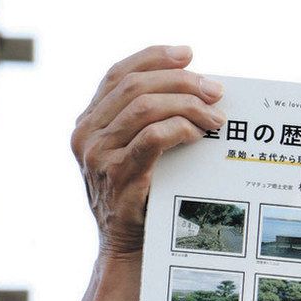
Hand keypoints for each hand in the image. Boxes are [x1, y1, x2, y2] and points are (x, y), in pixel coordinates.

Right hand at [70, 45, 224, 255]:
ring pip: (145, 108)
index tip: (188, 54)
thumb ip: (144, 117)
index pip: (117, 74)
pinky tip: (198, 134)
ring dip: (188, 105)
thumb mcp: (130, 149)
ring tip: (215, 117)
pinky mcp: (117, 176)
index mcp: (87, 121)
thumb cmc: (139, 193)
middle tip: (215, 90)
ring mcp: (98, 155)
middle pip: (135, 86)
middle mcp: (85, 134)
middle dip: (181, 81)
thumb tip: (193, 81)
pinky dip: (180, 128)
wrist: (127, 246)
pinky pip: (152, 138)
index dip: (153, 58)